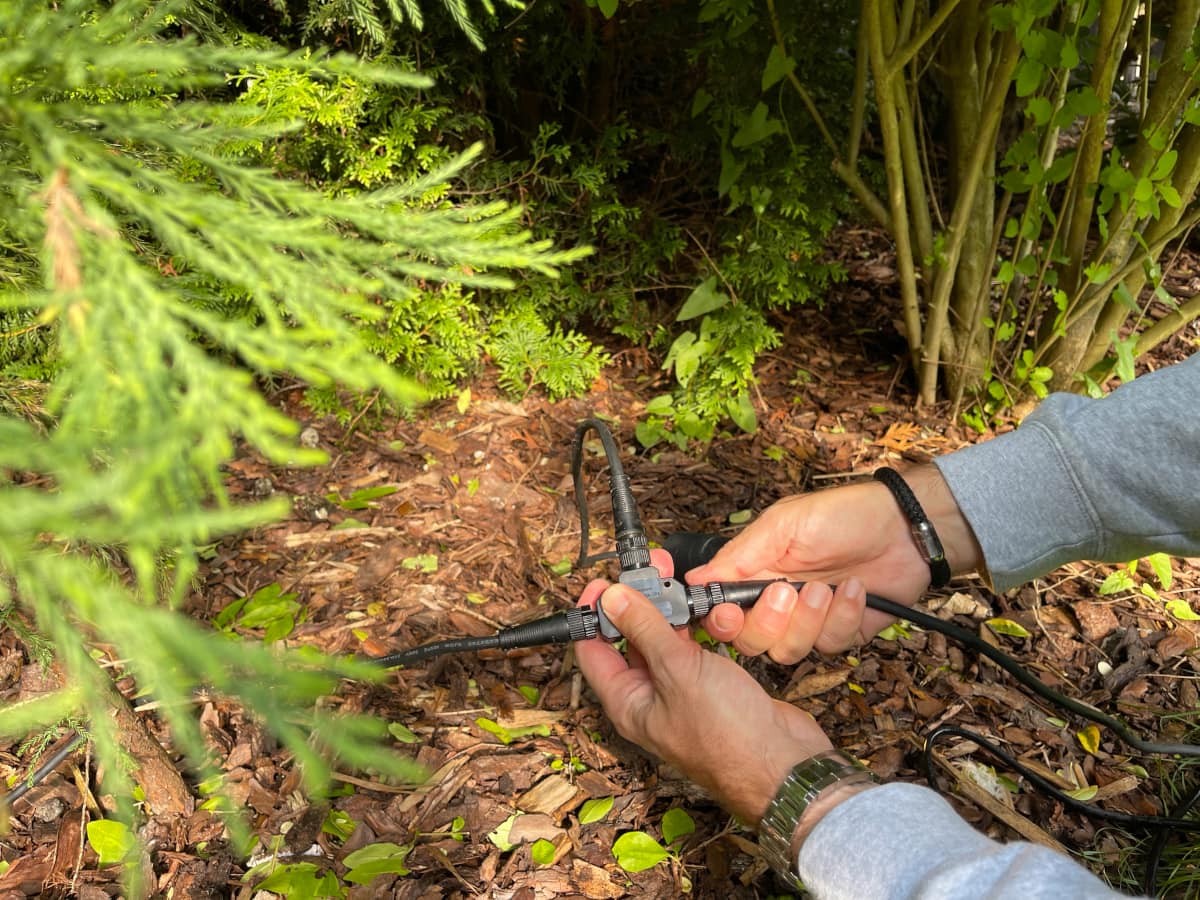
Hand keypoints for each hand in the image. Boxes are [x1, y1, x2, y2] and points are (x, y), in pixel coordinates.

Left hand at [574, 550, 832, 824]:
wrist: (784, 765)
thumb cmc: (729, 734)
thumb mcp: (679, 671)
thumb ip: (645, 630)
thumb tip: (613, 599)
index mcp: (627, 702)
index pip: (592, 650)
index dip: (594, 614)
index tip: (606, 582)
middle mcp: (649, 699)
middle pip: (628, 642)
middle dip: (636, 604)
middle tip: (649, 570)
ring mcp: (681, 694)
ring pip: (664, 642)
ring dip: (667, 611)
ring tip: (676, 580)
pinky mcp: (711, 687)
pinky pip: (693, 649)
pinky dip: (695, 626)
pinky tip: (704, 606)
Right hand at [687, 466, 981, 663]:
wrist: (903, 529)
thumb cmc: (842, 516)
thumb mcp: (783, 526)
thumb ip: (739, 556)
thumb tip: (693, 577)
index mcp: (754, 574)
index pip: (722, 612)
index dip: (721, 620)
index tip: (729, 613)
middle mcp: (777, 603)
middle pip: (750, 641)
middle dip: (768, 622)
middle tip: (786, 592)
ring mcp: (808, 621)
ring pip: (788, 650)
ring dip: (809, 620)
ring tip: (829, 587)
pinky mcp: (840, 633)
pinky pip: (829, 645)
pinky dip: (843, 616)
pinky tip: (855, 589)